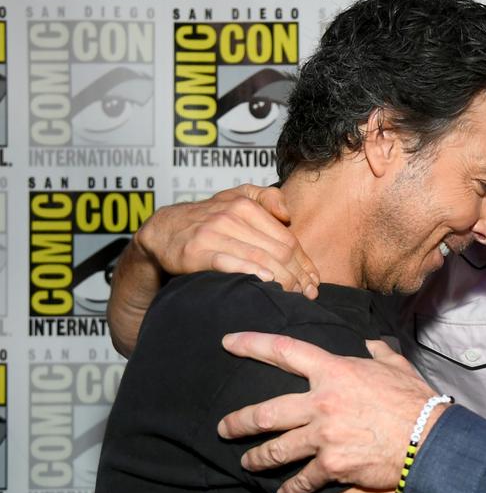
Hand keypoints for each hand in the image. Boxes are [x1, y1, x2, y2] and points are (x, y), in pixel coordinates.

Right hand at [136, 184, 318, 297]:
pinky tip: (266, 281)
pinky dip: (251, 271)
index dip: (305, 262)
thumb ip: (266, 197)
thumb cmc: (207, 218)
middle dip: (299, 275)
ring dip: (283, 280)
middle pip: (279, 250)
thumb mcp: (236, 196)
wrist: (163, 230)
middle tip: (309, 294)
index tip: (314, 281)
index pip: (287, 238)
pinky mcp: (197, 251)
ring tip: (295, 295)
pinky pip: (230, 262)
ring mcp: (214, 232)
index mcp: (246, 204)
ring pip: (260, 258)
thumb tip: (288, 214)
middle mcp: (232, 216)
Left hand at [217, 333, 441, 492]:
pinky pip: (301, 480)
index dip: (251, 344)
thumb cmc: (416, 402)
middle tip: (224, 428)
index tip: (228, 343)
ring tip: (248, 463)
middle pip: (265, 412)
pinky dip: (290, 489)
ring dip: (257, 459)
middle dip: (238, 422)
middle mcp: (321, 403)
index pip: (284, 351)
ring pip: (275, 450)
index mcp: (335, 371)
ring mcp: (324, 437)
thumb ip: (379, 353)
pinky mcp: (332, 467)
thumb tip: (371, 343)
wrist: (430, 441)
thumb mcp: (397, 368)